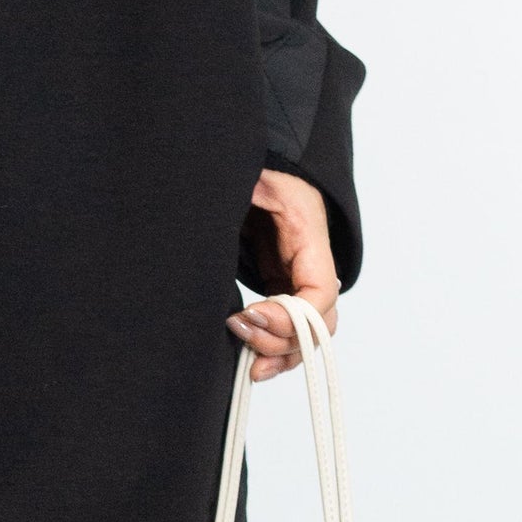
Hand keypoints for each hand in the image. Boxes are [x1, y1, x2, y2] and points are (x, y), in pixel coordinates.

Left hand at [227, 169, 338, 381]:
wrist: (257, 158)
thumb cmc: (255, 162)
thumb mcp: (242, 175)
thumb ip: (231, 197)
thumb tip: (201, 218)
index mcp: (307, 232)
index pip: (319, 290)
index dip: (293, 315)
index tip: (252, 314)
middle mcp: (309, 260)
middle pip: (318, 321)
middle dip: (282, 338)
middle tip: (240, 329)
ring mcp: (296, 274)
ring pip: (307, 331)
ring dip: (281, 353)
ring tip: (249, 363)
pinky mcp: (278, 279)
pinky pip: (289, 325)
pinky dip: (275, 348)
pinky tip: (253, 363)